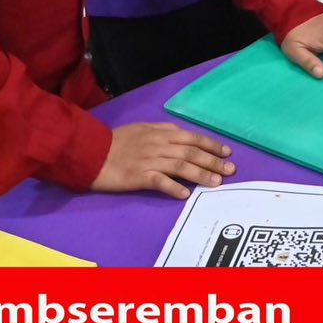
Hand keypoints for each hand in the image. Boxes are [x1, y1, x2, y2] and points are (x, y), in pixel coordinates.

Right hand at [91, 122, 235, 198]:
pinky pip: (159, 181)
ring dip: (200, 174)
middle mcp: (158, 145)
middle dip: (213, 161)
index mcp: (161, 132)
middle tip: (230, 170)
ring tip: (216, 182)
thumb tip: (183, 135)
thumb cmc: (117, 141)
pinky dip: (174, 187)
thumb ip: (164, 131)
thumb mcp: (143, 128)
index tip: (227, 153)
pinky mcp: (138, 176)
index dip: (211, 145)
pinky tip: (185, 194)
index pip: (192, 138)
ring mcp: (149, 160)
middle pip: (191, 152)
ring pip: (180, 166)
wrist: (92, 152)